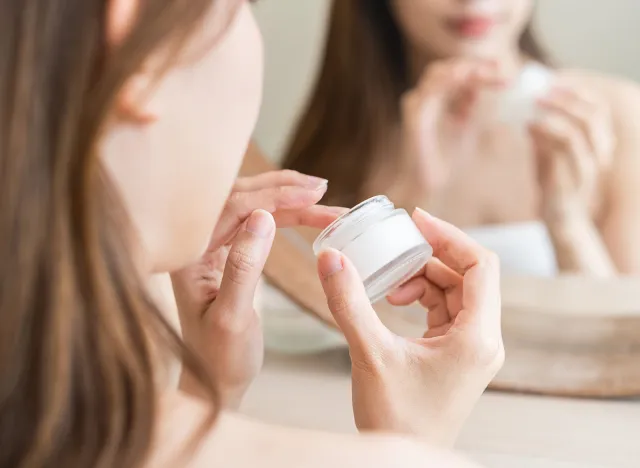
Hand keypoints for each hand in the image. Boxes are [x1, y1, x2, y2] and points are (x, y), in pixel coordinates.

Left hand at [173, 170, 345, 408]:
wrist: (215, 381)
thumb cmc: (220, 357)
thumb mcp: (233, 317)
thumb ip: (244, 267)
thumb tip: (262, 218)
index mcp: (190, 255)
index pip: (232, 209)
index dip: (274, 198)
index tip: (311, 196)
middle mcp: (197, 244)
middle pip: (241, 198)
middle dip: (282, 189)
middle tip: (320, 188)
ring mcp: (213, 247)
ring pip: (252, 207)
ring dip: (287, 199)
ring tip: (321, 196)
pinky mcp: (229, 253)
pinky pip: (258, 223)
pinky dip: (284, 215)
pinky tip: (305, 211)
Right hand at [316, 208, 502, 447]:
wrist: (402, 461)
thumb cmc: (396, 419)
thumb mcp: (369, 354)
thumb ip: (349, 303)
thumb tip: (330, 259)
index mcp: (477, 337)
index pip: (481, 266)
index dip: (450, 235)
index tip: (416, 220)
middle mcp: (483, 340)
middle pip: (468, 275)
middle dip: (430, 257)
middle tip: (395, 245)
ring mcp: (472, 348)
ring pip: (456, 291)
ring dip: (423, 278)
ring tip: (388, 285)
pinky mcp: (457, 353)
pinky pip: (446, 309)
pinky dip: (422, 296)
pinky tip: (394, 301)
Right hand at [392, 59, 506, 205]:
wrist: (432, 183)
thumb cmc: (450, 157)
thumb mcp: (472, 125)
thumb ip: (479, 105)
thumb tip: (493, 81)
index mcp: (440, 98)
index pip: (461, 72)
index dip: (481, 68)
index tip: (503, 70)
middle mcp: (427, 97)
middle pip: (450, 67)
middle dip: (475, 65)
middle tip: (497, 69)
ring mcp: (418, 104)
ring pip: (436, 74)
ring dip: (461, 69)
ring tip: (483, 72)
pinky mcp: (414, 116)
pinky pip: (427, 93)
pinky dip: (444, 82)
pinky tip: (461, 79)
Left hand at [531, 84, 614, 222]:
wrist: (559, 218)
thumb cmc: (555, 184)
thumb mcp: (547, 152)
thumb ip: (543, 133)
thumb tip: (527, 109)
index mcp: (599, 142)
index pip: (598, 108)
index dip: (578, 91)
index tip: (553, 81)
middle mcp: (600, 152)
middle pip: (593, 114)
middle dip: (567, 97)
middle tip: (541, 91)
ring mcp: (589, 166)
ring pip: (580, 130)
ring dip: (556, 112)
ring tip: (534, 104)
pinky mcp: (574, 179)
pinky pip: (564, 150)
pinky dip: (546, 133)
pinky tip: (529, 126)